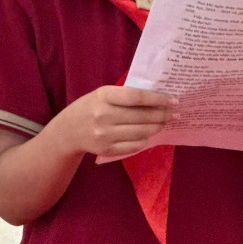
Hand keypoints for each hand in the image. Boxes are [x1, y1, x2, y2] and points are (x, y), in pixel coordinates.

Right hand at [55, 85, 175, 158]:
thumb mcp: (104, 94)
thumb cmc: (91, 106)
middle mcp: (103, 115)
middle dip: (162, 114)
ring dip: (157, 127)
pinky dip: (146, 139)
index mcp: (104, 96)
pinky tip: (151, 134)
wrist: (68, 131)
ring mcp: (104, 135)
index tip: (173, 100)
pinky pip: (133, 146)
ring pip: (140, 132)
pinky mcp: (106, 149)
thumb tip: (158, 98)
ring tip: (165, 122)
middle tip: (175, 113)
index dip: (158, 99)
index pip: (137, 97)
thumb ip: (126, 95)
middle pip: (142, 116)